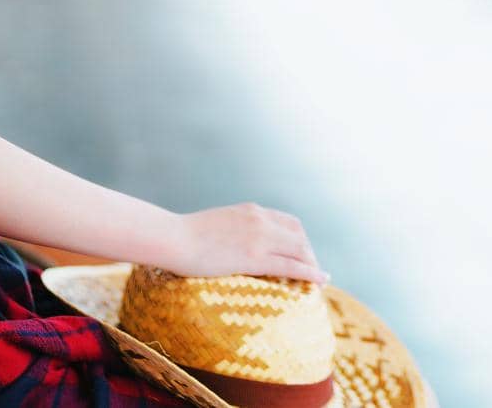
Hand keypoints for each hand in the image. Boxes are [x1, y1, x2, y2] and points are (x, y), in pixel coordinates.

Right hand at [165, 202, 329, 283]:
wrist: (173, 237)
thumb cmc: (186, 235)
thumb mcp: (218, 224)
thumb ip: (234, 229)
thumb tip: (235, 242)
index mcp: (252, 211)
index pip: (289, 222)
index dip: (300, 239)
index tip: (302, 253)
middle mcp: (260, 220)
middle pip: (299, 235)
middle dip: (309, 252)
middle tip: (311, 269)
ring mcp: (258, 237)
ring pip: (299, 250)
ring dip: (312, 264)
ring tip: (318, 278)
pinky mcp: (253, 257)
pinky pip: (290, 265)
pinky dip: (308, 272)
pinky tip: (319, 280)